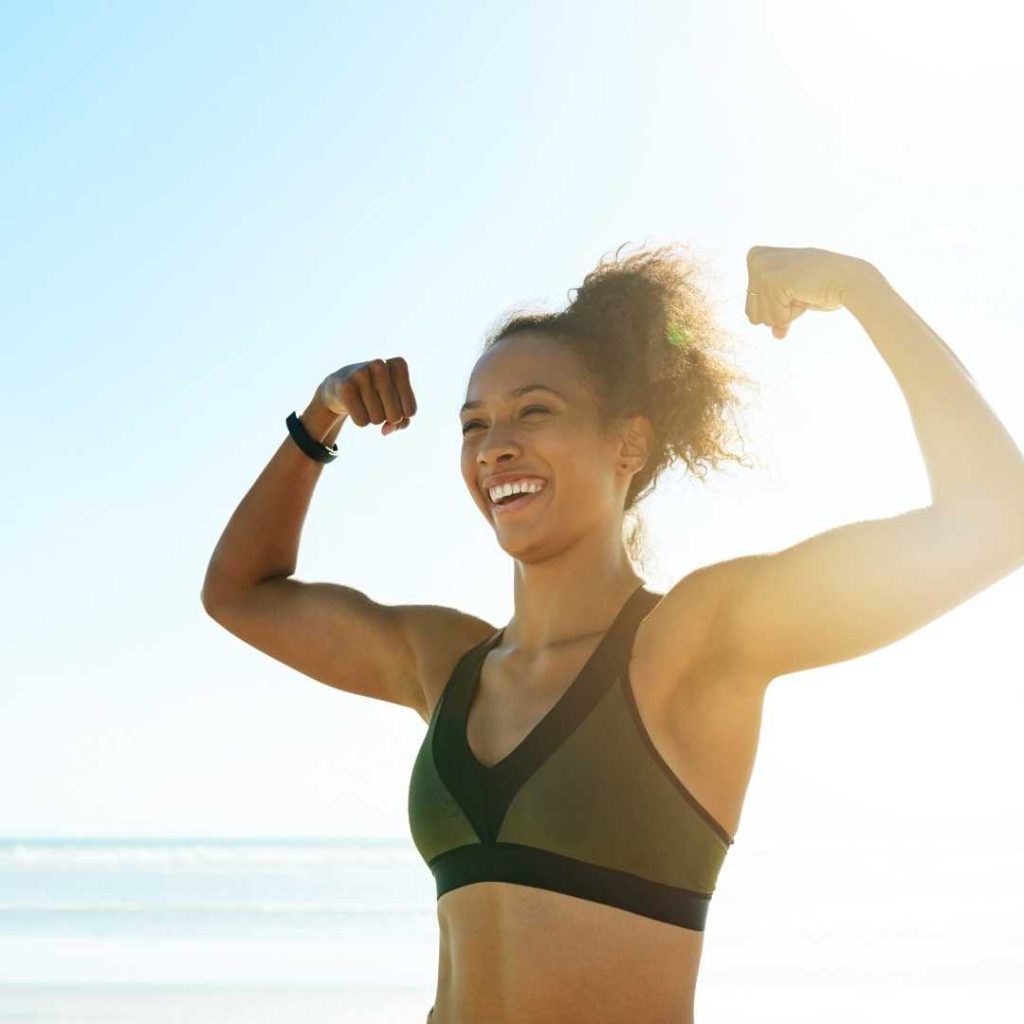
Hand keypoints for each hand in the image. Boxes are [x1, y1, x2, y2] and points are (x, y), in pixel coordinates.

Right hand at [318, 357, 416, 435]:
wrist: (341, 385)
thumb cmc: (377, 395)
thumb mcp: (398, 405)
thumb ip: (403, 422)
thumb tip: (385, 430)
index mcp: (399, 365)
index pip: (411, 411)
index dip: (401, 414)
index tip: (391, 401)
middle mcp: (381, 364)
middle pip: (396, 416)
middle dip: (387, 417)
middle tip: (376, 402)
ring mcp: (361, 373)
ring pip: (378, 419)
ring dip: (372, 418)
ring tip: (364, 401)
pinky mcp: (345, 386)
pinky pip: (362, 421)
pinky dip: (360, 420)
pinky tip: (354, 405)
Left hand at [745, 246, 865, 339]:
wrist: (850, 280)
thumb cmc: (824, 287)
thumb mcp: (791, 300)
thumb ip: (777, 315)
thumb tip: (777, 335)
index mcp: (757, 257)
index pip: (750, 307)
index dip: (776, 308)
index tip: (795, 289)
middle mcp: (756, 258)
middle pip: (752, 314)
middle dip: (779, 313)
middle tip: (800, 291)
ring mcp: (763, 268)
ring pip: (761, 318)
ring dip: (786, 313)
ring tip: (803, 292)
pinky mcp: (773, 279)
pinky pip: (775, 317)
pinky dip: (792, 314)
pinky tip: (805, 295)